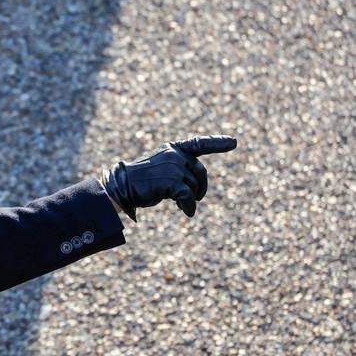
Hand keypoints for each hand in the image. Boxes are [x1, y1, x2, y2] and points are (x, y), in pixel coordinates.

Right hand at [103, 135, 236, 220]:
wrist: (122, 185)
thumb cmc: (140, 179)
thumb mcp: (160, 167)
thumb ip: (178, 168)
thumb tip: (195, 189)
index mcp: (172, 148)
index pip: (199, 144)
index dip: (217, 143)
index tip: (234, 142)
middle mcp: (175, 155)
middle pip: (200, 172)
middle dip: (201, 186)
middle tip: (197, 197)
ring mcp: (174, 168)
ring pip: (194, 186)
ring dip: (190, 198)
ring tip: (181, 204)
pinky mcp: (172, 182)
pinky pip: (189, 197)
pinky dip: (190, 206)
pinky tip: (187, 212)